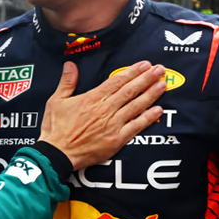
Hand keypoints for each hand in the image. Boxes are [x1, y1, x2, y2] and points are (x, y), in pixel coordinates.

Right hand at [39, 61, 166, 170]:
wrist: (57, 154)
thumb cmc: (55, 128)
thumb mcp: (56, 101)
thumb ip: (66, 82)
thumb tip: (70, 64)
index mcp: (92, 98)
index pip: (116, 81)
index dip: (132, 72)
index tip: (144, 64)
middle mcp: (105, 110)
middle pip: (130, 91)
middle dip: (146, 79)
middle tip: (160, 69)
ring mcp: (113, 125)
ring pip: (136, 106)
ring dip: (151, 94)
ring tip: (163, 84)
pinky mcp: (117, 140)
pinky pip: (135, 127)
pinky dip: (147, 118)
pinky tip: (158, 110)